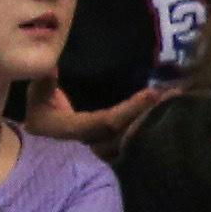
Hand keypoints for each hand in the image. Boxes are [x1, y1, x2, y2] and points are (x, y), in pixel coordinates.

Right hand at [23, 80, 167, 154]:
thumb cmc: (40, 118)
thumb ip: (43, 85)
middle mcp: (92, 142)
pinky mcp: (114, 143)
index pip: (107, 122)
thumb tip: (51, 66)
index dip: (130, 110)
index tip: (151, 92)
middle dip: (150, 113)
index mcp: (74, 131)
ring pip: (133, 135)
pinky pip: (135, 134)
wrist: (44, 141)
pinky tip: (166, 107)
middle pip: (128, 131)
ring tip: (174, 97)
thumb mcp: (35, 101)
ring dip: (154, 117)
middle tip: (174, 93)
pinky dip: (149, 121)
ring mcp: (104, 145)